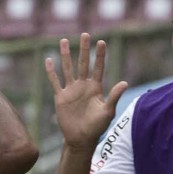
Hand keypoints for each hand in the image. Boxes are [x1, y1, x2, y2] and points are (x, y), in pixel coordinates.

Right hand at [45, 33, 128, 149]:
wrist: (81, 139)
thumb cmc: (97, 127)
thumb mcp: (107, 112)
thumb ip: (114, 96)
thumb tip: (124, 83)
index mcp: (96, 88)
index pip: (98, 68)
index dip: (100, 56)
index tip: (101, 42)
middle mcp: (83, 86)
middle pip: (83, 64)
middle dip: (84, 49)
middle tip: (85, 34)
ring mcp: (71, 90)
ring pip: (68, 69)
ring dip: (66, 55)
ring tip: (64, 41)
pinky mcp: (61, 97)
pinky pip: (55, 82)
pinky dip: (51, 72)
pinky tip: (48, 60)